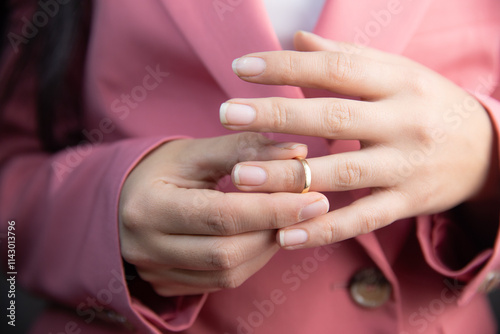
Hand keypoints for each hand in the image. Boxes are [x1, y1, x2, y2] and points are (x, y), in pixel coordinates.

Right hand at [118, 133, 328, 295]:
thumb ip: (245, 149)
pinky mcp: (168, 284)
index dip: (273, 208)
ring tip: (287, 219)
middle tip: (309, 208)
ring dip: (267, 247)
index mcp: (151, 207)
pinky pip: (220, 282)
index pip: (223, 215)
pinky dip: (250, 260)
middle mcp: (147, 247)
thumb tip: (298, 153)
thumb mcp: (196, 152)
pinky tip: (263, 236)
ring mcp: (156, 271)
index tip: (314, 197)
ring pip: (227, 272)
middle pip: (227, 251)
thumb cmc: (161, 170)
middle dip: (275, 229)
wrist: (122, 198)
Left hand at [221, 32, 495, 248]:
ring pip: (343, 172)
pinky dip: (323, 229)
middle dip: (277, 115)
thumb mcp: (396, 72)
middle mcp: (403, 122)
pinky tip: (284, 234)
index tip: (242, 68)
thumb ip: (345, 57)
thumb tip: (297, 38)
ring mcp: (406, 166)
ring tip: (241, 177)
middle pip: (333, 117)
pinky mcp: (407, 204)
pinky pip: (362, 219)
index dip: (287, 66)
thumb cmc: (426, 104)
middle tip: (228, 115)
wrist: (485, 150)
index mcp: (398, 82)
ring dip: (289, 177)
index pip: (336, 68)